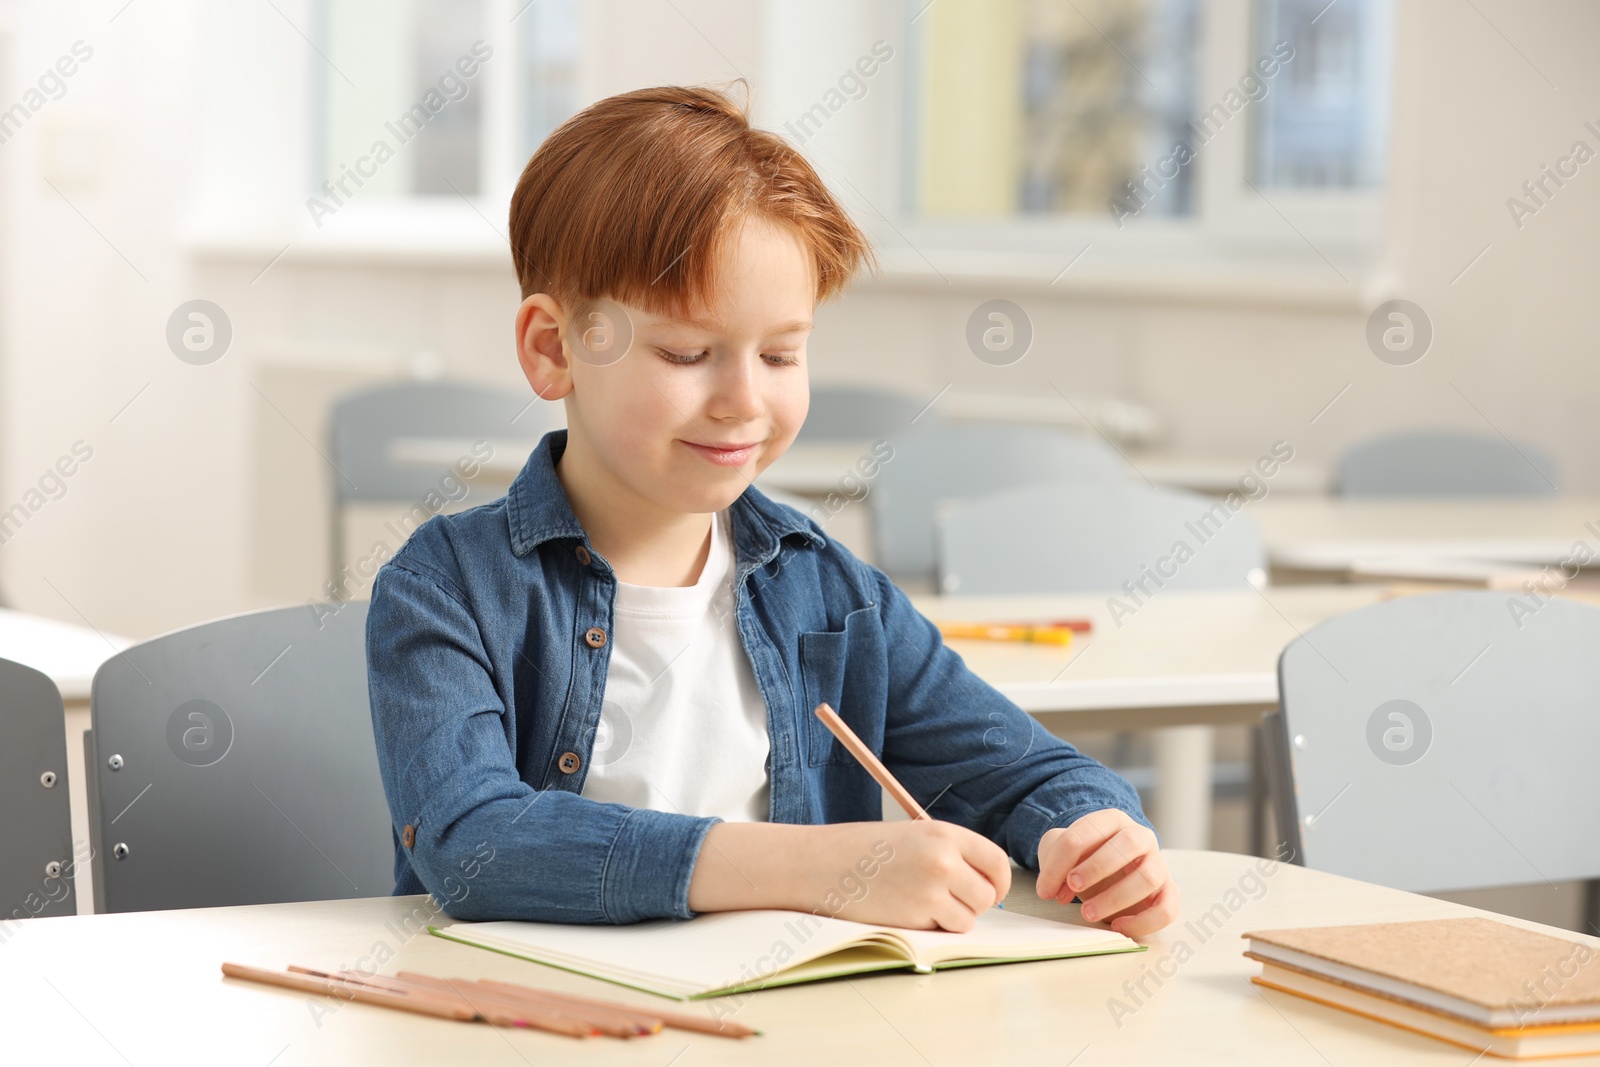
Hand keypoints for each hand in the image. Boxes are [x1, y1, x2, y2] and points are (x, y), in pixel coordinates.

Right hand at [818, 820, 1010, 932]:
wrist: (820, 864)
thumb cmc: (861, 851)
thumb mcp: (912, 835)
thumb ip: (948, 852)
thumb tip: (983, 882)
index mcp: (944, 833)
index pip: (996, 862)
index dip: (999, 882)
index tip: (993, 891)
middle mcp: (944, 859)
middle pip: (988, 894)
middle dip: (973, 903)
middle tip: (947, 900)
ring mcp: (931, 889)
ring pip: (970, 918)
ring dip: (952, 918)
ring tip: (921, 904)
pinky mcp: (916, 917)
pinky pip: (945, 931)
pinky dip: (933, 928)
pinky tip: (906, 911)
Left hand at [1034, 809, 1178, 936]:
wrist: (1110, 871)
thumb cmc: (1085, 859)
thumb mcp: (1064, 853)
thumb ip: (1054, 862)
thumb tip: (1056, 890)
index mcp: (1112, 820)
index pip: (1088, 830)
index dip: (1062, 860)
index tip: (1046, 888)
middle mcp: (1141, 837)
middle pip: (1128, 843)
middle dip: (1096, 867)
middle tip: (1073, 886)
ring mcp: (1159, 864)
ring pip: (1148, 877)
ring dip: (1115, 897)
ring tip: (1087, 913)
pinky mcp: (1169, 892)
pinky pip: (1167, 908)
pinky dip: (1143, 921)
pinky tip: (1117, 927)